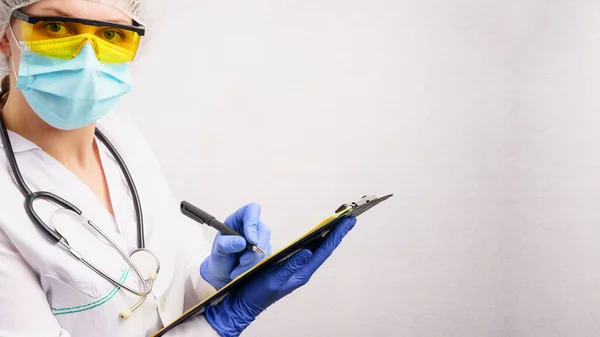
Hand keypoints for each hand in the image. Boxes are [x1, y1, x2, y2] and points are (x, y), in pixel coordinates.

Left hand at [201, 203, 271, 288]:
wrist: (222, 273)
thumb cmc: (219, 257)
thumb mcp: (217, 250)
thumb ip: (225, 244)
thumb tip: (241, 242)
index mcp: (239, 219)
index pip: (252, 210)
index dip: (253, 222)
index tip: (251, 240)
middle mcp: (252, 227)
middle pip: (263, 231)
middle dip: (255, 249)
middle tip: (243, 261)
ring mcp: (260, 240)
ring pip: (265, 247)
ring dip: (251, 261)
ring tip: (236, 270)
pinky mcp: (264, 252)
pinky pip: (265, 259)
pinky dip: (253, 267)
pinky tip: (241, 271)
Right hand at [205, 216, 356, 336]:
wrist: (245, 302)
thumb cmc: (258, 292)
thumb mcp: (274, 279)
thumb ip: (291, 265)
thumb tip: (308, 251)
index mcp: (302, 273)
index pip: (324, 251)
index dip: (337, 235)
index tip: (348, 222)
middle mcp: (303, 270)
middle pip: (324, 248)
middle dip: (337, 233)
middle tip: (349, 218)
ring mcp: (298, 268)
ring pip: (318, 249)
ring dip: (329, 236)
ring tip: (339, 223)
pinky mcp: (291, 266)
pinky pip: (309, 251)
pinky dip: (316, 240)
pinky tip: (319, 234)